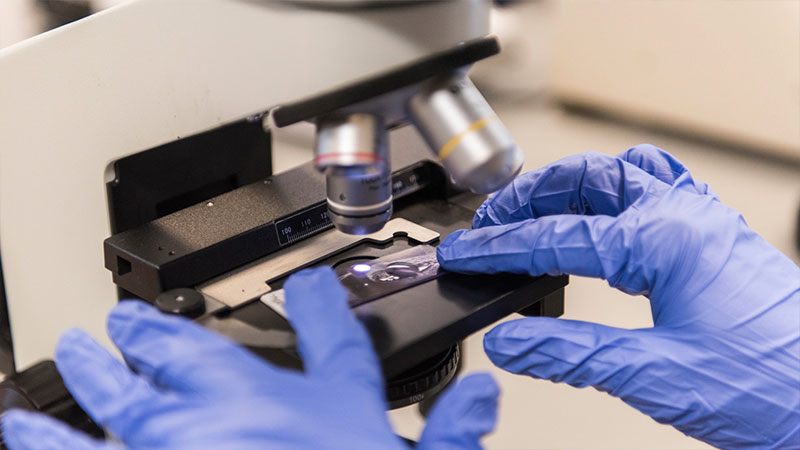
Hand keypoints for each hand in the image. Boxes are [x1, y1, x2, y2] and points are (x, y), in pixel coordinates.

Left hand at [2, 268, 498, 449]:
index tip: (293, 290)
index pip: (308, 344)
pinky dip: (43, 446)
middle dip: (142, 337)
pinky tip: (19, 434)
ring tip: (65, 355)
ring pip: (109, 401)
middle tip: (118, 321)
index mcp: (287, 407)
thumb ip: (451, 435)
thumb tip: (483, 399)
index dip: (305, 309)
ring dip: (85, 375)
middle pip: (173, 359)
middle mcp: (215, 417)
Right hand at [437, 145, 799, 448]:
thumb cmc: (770, 388)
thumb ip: (569, 355)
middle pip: (586, 181)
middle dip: (528, 197)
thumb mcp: (653, 375)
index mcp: (666, 240)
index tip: (465, 252)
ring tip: (533, 209)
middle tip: (489, 222)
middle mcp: (685, 217)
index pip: (558, 236)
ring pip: (622, 174)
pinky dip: (618, 193)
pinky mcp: (715, 238)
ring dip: (571, 186)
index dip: (501, 246)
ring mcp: (705, 222)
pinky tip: (604, 213)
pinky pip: (660, 188)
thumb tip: (510, 344)